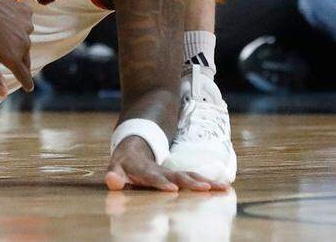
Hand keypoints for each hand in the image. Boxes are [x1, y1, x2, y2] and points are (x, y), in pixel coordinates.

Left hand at [106, 137, 228, 191]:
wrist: (135, 147)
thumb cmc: (124, 163)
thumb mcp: (115, 168)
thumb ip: (114, 176)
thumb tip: (111, 182)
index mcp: (144, 169)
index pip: (152, 176)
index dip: (161, 182)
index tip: (172, 189)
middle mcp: (161, 170)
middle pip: (176, 175)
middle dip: (190, 182)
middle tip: (204, 188)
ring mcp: (171, 172)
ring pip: (189, 176)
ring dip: (204, 182)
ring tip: (220, 188)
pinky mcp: (179, 176)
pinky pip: (195, 179)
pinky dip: (209, 183)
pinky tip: (224, 188)